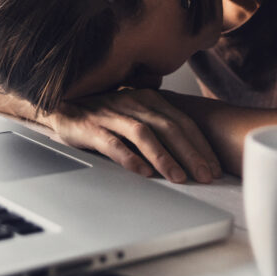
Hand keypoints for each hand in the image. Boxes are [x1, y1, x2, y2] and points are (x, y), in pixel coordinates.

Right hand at [41, 89, 222, 183]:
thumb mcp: (136, 114)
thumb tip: (194, 153)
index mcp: (149, 98)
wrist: (62, 106)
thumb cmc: (104, 115)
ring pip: (144, 134)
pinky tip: (142, 172)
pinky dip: (129, 157)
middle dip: (190, 153)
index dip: (201, 145)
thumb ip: (160, 125)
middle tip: (205, 176)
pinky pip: (112, 142)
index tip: (214, 168)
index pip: (182, 121)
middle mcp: (133, 102)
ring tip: (178, 177)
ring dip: (164, 156)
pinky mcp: (91, 127)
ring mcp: (111, 114)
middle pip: (168, 127)